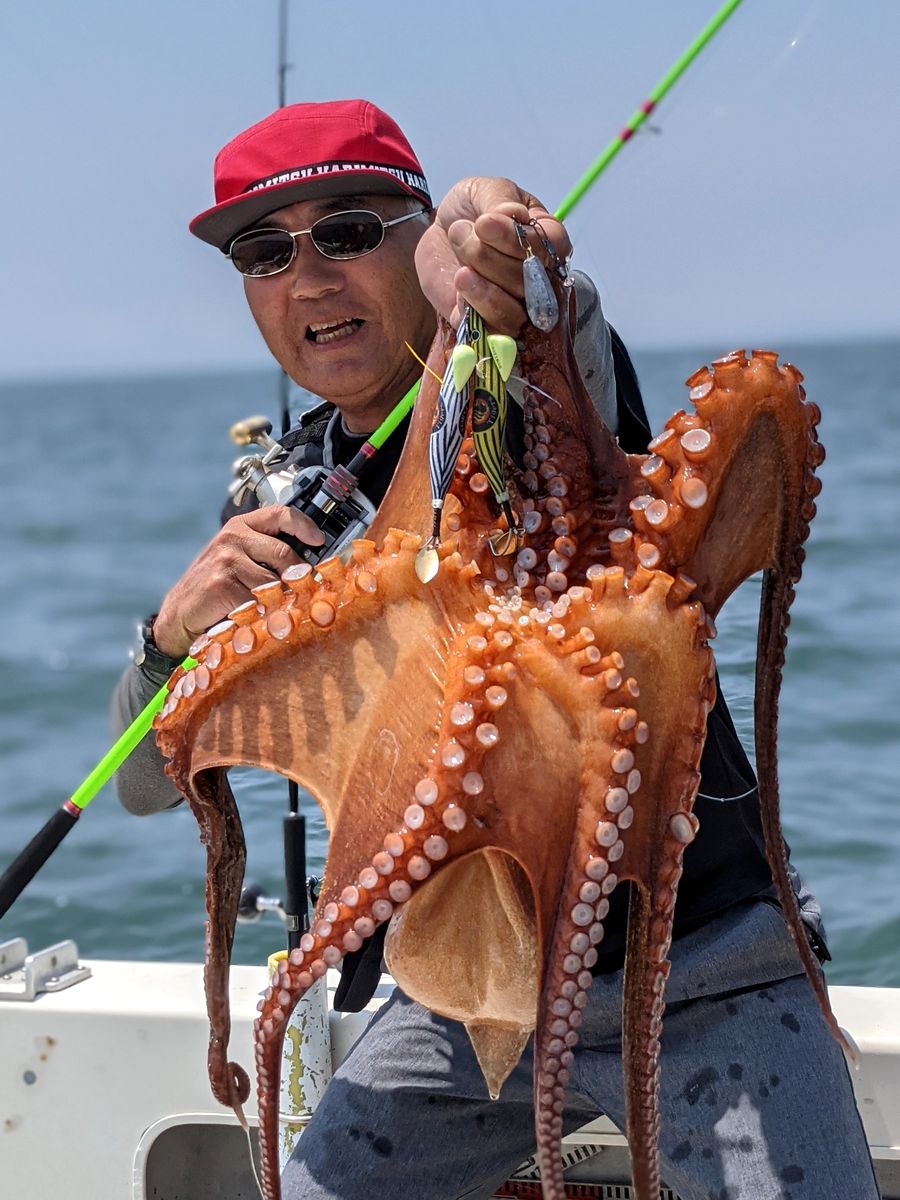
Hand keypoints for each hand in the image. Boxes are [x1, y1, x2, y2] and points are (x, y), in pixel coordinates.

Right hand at [153, 507, 323, 656]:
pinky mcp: (222, 583)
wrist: (179, 612)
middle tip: (303, 594)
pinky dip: (263, 614)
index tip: (318, 539)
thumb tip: (308, 570)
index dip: (303, 525)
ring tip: (276, 611)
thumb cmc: (216, 587)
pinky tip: (258, 620)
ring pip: (273, 581)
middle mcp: (233, 537)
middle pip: (284, 553)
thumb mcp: (240, 561)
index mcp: (241, 526)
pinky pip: (258, 601)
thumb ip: (267, 557)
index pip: (280, 514)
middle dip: (297, 577)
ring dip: (279, 601)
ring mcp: (227, 559)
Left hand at [415, 177, 570, 334]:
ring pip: (513, 316)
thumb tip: (512, 216)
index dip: (518, 241)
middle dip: (490, 257)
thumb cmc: (471, 210)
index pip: (551, 251)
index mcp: (546, 243)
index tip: (485, 223)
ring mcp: (513, 307)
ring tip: (461, 265)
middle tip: (463, 231)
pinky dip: (472, 307)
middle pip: (530, 285)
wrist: (438, 232)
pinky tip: (459, 283)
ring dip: (484, 288)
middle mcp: (538, 281)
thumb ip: (500, 201)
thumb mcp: (484, 190)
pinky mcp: (483, 325)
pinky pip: (487, 333)